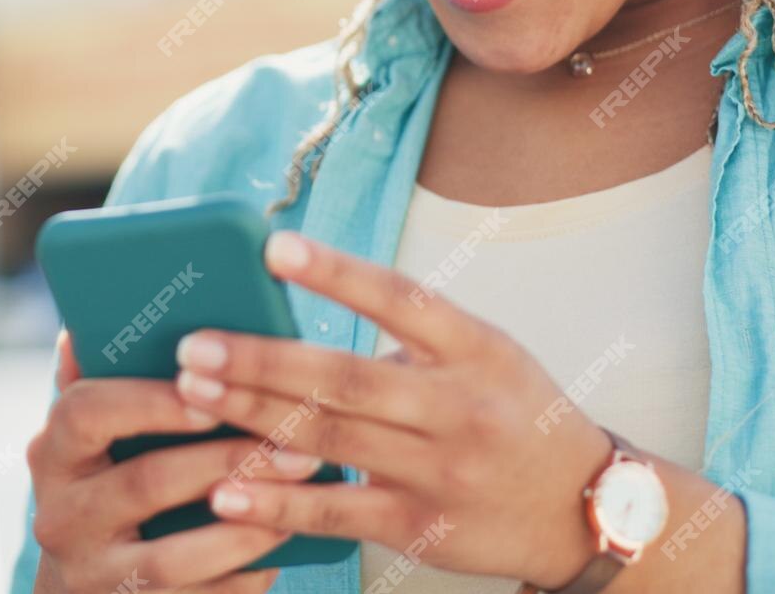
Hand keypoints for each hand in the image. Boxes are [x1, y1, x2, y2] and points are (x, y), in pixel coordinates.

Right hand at [26, 331, 294, 593]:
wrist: (84, 593)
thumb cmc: (104, 488)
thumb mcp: (88, 440)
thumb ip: (93, 384)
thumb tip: (83, 324)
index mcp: (50, 453)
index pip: (86, 412)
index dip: (151, 401)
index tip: (215, 391)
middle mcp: (60, 516)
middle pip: (146, 481)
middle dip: (229, 460)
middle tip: (298, 443)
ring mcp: (94, 574)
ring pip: (175, 553)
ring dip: (248, 522)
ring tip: (301, 494)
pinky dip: (247, 572)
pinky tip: (286, 544)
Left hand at [169, 231, 614, 589]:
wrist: (582, 507)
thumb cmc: (508, 410)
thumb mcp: (482, 355)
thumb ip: (405, 337)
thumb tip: (290, 315)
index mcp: (476, 348)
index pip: (401, 299)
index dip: (337, 273)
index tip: (272, 248)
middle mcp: (460, 407)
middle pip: (346, 378)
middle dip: (262, 361)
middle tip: (194, 345)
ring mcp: (441, 470)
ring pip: (331, 439)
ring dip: (252, 417)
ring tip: (191, 393)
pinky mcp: (422, 526)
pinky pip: (337, 511)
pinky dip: (276, 502)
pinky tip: (223, 490)